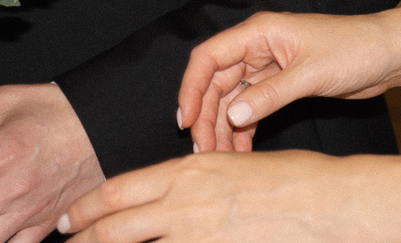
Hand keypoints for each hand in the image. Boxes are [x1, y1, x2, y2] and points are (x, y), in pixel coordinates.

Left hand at [62, 150, 362, 242]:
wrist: (331, 203)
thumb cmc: (292, 178)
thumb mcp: (232, 166)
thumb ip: (193, 182)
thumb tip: (167, 196)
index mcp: (186, 173)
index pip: (118, 192)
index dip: (85, 209)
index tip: (68, 219)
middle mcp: (185, 204)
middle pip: (116, 227)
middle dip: (85, 239)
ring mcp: (200, 236)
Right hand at [178, 12, 400, 152]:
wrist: (388, 54)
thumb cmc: (354, 49)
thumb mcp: (310, 74)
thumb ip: (269, 95)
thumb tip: (233, 116)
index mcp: (259, 32)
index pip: (208, 57)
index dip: (191, 88)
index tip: (187, 120)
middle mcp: (258, 47)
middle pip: (216, 82)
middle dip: (207, 116)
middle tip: (204, 150)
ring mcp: (269, 66)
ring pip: (232, 98)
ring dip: (224, 126)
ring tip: (221, 158)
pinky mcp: (282, 83)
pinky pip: (253, 106)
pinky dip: (245, 127)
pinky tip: (242, 151)